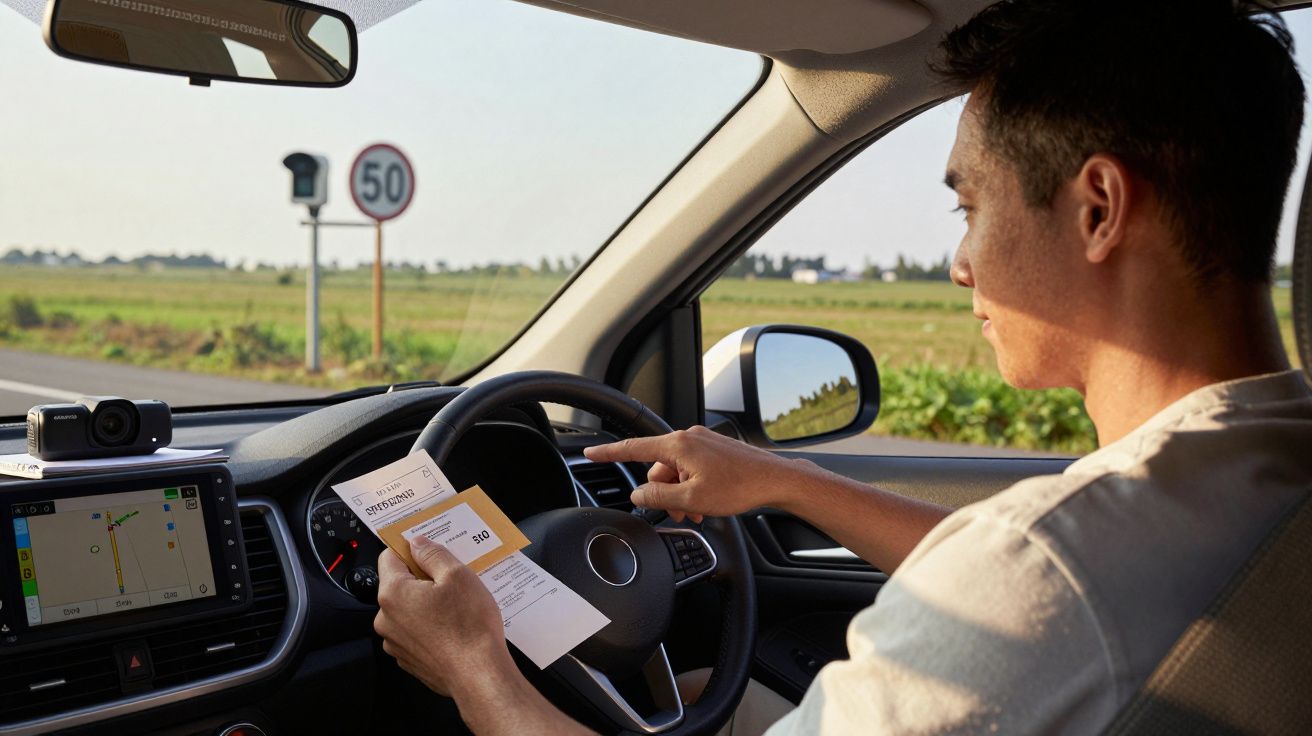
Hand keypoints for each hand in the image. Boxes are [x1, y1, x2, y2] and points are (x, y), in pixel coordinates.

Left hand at [374, 536, 512, 697]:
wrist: (478, 675)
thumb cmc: (469, 627)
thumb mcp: (458, 575)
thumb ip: (432, 554)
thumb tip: (417, 543)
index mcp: (393, 593)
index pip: (389, 557)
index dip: (410, 549)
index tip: (428, 550)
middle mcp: (386, 619)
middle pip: (399, 585)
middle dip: (422, 579)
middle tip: (451, 581)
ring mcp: (396, 642)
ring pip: (408, 610)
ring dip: (426, 604)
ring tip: (456, 607)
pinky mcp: (408, 659)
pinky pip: (415, 632)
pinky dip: (429, 626)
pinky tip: (452, 627)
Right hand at [582, 425, 817, 521]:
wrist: (776, 480)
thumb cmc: (740, 486)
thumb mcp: (692, 499)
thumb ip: (659, 496)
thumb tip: (639, 494)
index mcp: (678, 445)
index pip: (633, 448)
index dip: (608, 453)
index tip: (590, 453)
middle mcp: (688, 438)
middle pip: (658, 467)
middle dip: (664, 492)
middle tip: (680, 514)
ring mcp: (703, 442)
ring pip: (676, 471)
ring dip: (680, 493)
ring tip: (697, 513)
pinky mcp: (715, 449)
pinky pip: (692, 468)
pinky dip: (693, 486)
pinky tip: (705, 503)